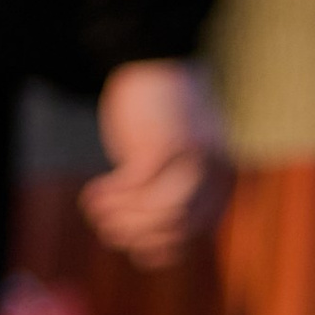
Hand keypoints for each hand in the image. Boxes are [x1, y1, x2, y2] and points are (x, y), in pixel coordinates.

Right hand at [83, 60, 237, 270]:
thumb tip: (153, 250)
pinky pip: (135, 188)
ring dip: (121, 220)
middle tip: (108, 230)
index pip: (195, 233)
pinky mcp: (163, 144)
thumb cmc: (164, 120)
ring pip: (157, 214)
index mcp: (221, 181)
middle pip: (175, 228)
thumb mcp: (183, 162)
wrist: (158, 64)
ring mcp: (191, 159)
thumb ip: (179, 197)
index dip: (162, 249)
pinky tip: (93, 194)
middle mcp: (212, 173)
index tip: (135, 249)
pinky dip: (111, 197)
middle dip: (135, 236)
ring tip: (97, 212)